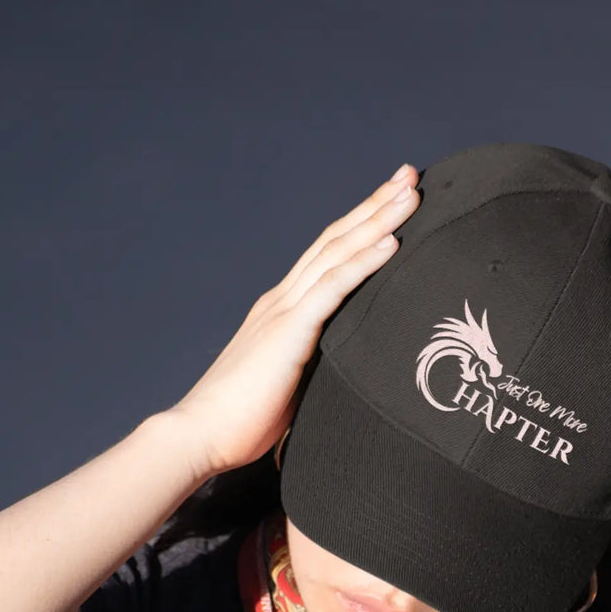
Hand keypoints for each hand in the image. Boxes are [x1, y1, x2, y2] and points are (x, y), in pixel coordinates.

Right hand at [168, 164, 420, 478]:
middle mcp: (281, 301)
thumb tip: (345, 380)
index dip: (359, 226)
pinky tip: (392, 242)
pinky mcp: (288, 333)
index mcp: (281, 313)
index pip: (327, 257)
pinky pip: (333, 288)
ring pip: (338, 252)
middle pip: (335, 240)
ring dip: (378, 220)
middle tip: (409, 176)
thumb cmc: (241, 424)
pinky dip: (364, 262)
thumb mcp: (290, 388)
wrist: (200, 435)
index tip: (391, 203)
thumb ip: (314, 372)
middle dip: (374, 206)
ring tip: (410, 193)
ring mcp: (283, 312)